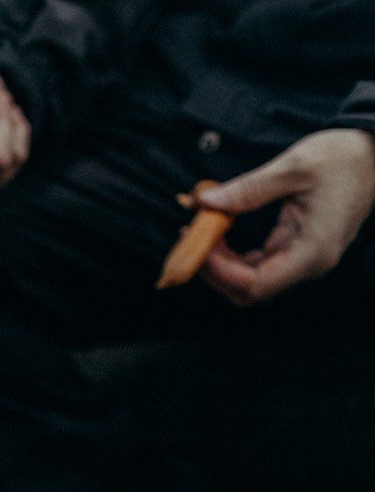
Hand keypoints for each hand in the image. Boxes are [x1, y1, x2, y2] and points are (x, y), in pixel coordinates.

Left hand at [196, 129, 374, 305]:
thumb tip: (205, 202)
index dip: (219, 272)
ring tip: (199, 230)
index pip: (255, 285)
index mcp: (313, 250)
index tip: (197, 243)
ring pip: (250, 280)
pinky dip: (233, 253)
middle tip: (190, 237)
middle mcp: (309, 263)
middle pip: (248, 291)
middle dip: (213, 271)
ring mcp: (303, 258)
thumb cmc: (343, 157)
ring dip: (220, 262)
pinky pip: (257, 263)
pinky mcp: (297, 248)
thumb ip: (248, 189)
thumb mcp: (294, 167)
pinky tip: (217, 229)